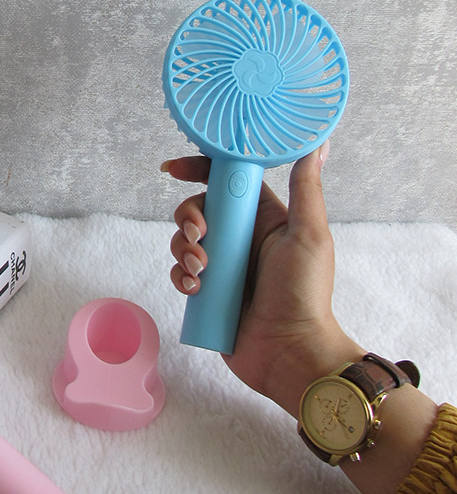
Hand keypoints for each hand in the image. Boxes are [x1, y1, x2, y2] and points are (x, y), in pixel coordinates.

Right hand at [163, 142, 363, 416]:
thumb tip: (317, 141)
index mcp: (264, 217)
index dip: (199, 169)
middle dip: (189, 217)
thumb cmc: (305, 293)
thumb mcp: (308, 235)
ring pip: (184, 241)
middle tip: (200, 234)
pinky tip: (196, 289)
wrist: (289, 352)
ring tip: (202, 271)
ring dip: (184, 250)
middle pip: (198, 209)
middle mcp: (241, 238)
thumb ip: (306, 188)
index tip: (175, 169)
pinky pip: (181, 273)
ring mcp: (223, 266)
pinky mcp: (208, 292)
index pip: (227, 180)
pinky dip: (182, 277)